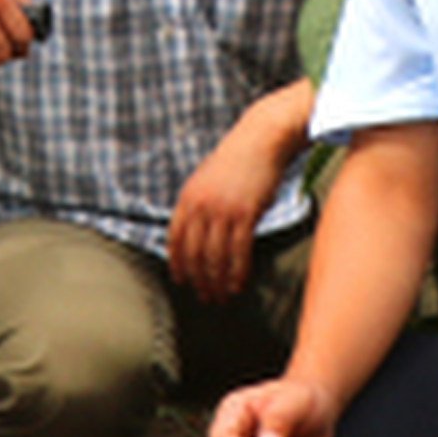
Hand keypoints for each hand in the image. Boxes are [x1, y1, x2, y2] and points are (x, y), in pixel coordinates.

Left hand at [166, 120, 286, 301]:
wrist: (261, 139)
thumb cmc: (237, 160)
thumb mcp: (206, 179)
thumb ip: (198, 204)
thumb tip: (194, 232)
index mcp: (187, 197)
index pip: (175, 239)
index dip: (177, 264)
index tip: (181, 282)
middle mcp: (201, 206)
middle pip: (194, 254)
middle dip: (198, 280)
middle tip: (205, 297)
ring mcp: (223, 210)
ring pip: (215, 257)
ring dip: (217, 282)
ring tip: (221, 297)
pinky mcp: (246, 214)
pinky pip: (239, 252)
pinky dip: (237, 272)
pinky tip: (239, 285)